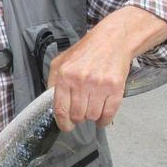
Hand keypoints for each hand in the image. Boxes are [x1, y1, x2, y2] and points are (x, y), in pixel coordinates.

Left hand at [47, 6, 166, 130]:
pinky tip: (102, 116)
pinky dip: (105, 119)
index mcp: (65, 76)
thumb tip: (51, 102)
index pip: (61, 109)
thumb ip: (53, 81)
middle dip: (78, 118)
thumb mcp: (61, 61)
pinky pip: (109, 113)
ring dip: (92, 116)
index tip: (66, 126)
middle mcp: (81, 81)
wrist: (112, 40)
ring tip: (92, 108)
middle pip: (77, 115)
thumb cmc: (86, 51)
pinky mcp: (115, 88)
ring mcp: (99, 85)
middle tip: (81, 112)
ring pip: (93, 116)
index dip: (63, 123)